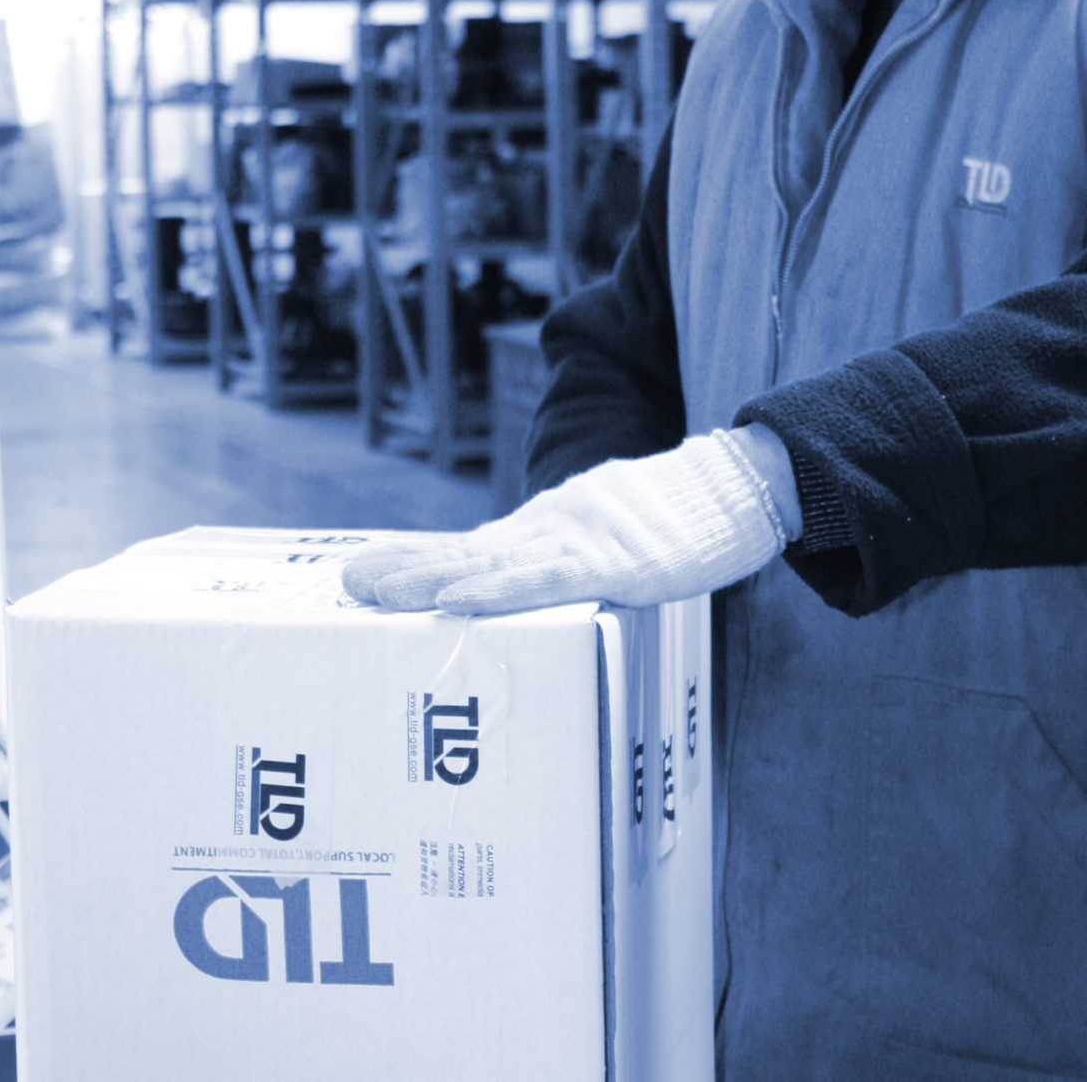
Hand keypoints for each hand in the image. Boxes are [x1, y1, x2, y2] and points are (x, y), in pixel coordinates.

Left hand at [341, 426, 800, 615]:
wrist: (738, 484)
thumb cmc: (680, 517)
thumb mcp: (612, 534)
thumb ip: (570, 556)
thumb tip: (529, 583)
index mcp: (555, 528)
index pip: (475, 548)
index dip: (420, 560)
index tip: (365, 570)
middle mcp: (556, 529)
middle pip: (470, 554)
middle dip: (409, 571)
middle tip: (349, 582)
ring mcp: (583, 543)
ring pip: (495, 565)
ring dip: (434, 580)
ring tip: (379, 592)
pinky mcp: (616, 564)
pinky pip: (548, 582)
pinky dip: (500, 593)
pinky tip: (460, 602)